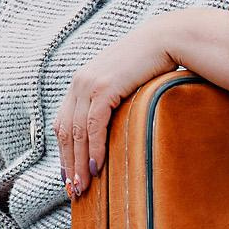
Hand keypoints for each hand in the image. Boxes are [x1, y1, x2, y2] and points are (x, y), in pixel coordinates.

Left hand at [53, 27, 175, 198]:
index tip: (68, 176)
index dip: (64, 152)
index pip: (63, 124)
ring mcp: (89, 84)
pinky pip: (93, 126)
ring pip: (77, 132)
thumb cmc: (150, 64)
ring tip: (83, 185)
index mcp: (80, 83)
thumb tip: (109, 131)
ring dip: (79, 162)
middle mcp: (78, 83)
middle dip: (68, 163)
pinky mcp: (104, 88)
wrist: (165, 39)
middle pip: (66, 132)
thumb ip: (110, 102)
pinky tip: (96, 166)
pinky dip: (93, 149)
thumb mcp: (122, 83)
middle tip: (74, 189)